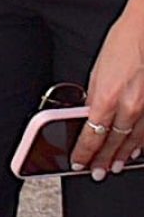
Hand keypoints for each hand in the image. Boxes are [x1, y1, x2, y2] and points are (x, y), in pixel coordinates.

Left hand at [74, 0, 143, 176]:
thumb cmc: (122, 44)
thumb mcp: (97, 72)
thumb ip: (95, 97)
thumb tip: (90, 115)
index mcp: (106, 97)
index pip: (92, 135)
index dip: (84, 153)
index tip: (79, 161)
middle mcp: (130, 106)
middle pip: (114, 143)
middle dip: (105, 160)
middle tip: (98, 172)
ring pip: (136, 140)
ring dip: (125, 155)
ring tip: (117, 166)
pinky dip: (143, 142)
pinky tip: (138, 150)